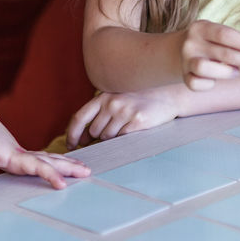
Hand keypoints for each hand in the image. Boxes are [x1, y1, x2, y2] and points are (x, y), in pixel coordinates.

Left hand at [0, 116, 89, 195]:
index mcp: (14, 155)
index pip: (36, 166)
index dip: (49, 175)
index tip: (62, 185)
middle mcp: (23, 154)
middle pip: (50, 160)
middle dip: (69, 167)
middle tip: (87, 173)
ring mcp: (24, 154)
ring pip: (50, 158)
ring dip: (67, 163)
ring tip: (84, 168)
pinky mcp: (22, 155)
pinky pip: (44, 158)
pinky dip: (57, 161)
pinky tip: (64, 164)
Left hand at [65, 88, 183, 149]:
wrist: (167, 95)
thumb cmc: (140, 99)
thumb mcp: (117, 98)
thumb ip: (100, 112)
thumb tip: (84, 136)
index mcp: (103, 96)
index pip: (79, 117)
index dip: (72, 134)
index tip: (72, 145)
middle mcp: (112, 103)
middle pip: (94, 131)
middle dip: (99, 137)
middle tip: (113, 131)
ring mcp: (125, 113)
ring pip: (108, 137)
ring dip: (114, 138)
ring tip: (126, 126)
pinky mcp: (137, 122)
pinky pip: (122, 139)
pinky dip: (125, 139)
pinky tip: (133, 129)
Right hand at [180, 20, 239, 90]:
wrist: (175, 51)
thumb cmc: (208, 43)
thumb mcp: (219, 36)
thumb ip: (239, 43)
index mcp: (202, 28)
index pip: (226, 35)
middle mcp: (191, 43)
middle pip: (224, 53)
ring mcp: (185, 60)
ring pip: (204, 68)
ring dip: (226, 72)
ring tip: (235, 72)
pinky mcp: (183, 77)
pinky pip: (197, 85)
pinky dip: (209, 85)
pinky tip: (214, 80)